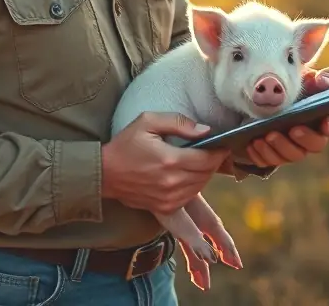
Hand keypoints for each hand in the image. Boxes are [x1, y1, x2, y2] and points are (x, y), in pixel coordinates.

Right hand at [101, 113, 230, 213]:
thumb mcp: (147, 121)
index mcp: (170, 160)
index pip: (207, 159)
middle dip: (214, 162)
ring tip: (200, 162)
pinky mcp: (165, 208)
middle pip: (207, 173)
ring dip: (205, 174)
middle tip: (213, 151)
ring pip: (201, 186)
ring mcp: (169, 198)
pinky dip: (194, 186)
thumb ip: (178, 122)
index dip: (219, 151)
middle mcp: (172, 182)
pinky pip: (190, 197)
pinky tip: (188, 175)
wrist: (105, 174)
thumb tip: (205, 130)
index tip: (223, 145)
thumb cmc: (125, 144)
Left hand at [244, 67, 328, 167]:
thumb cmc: (290, 90)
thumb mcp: (304, 79)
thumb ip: (320, 78)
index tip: (325, 124)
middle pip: (315, 145)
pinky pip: (269, 160)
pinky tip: (253, 143)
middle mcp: (310, 138)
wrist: (260, 102)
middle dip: (305, 139)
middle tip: (292, 129)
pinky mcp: (273, 155)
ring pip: (291, 156)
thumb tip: (325, 81)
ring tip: (265, 136)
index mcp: (321, 119)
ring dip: (279, 147)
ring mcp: (291, 149)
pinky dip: (261, 153)